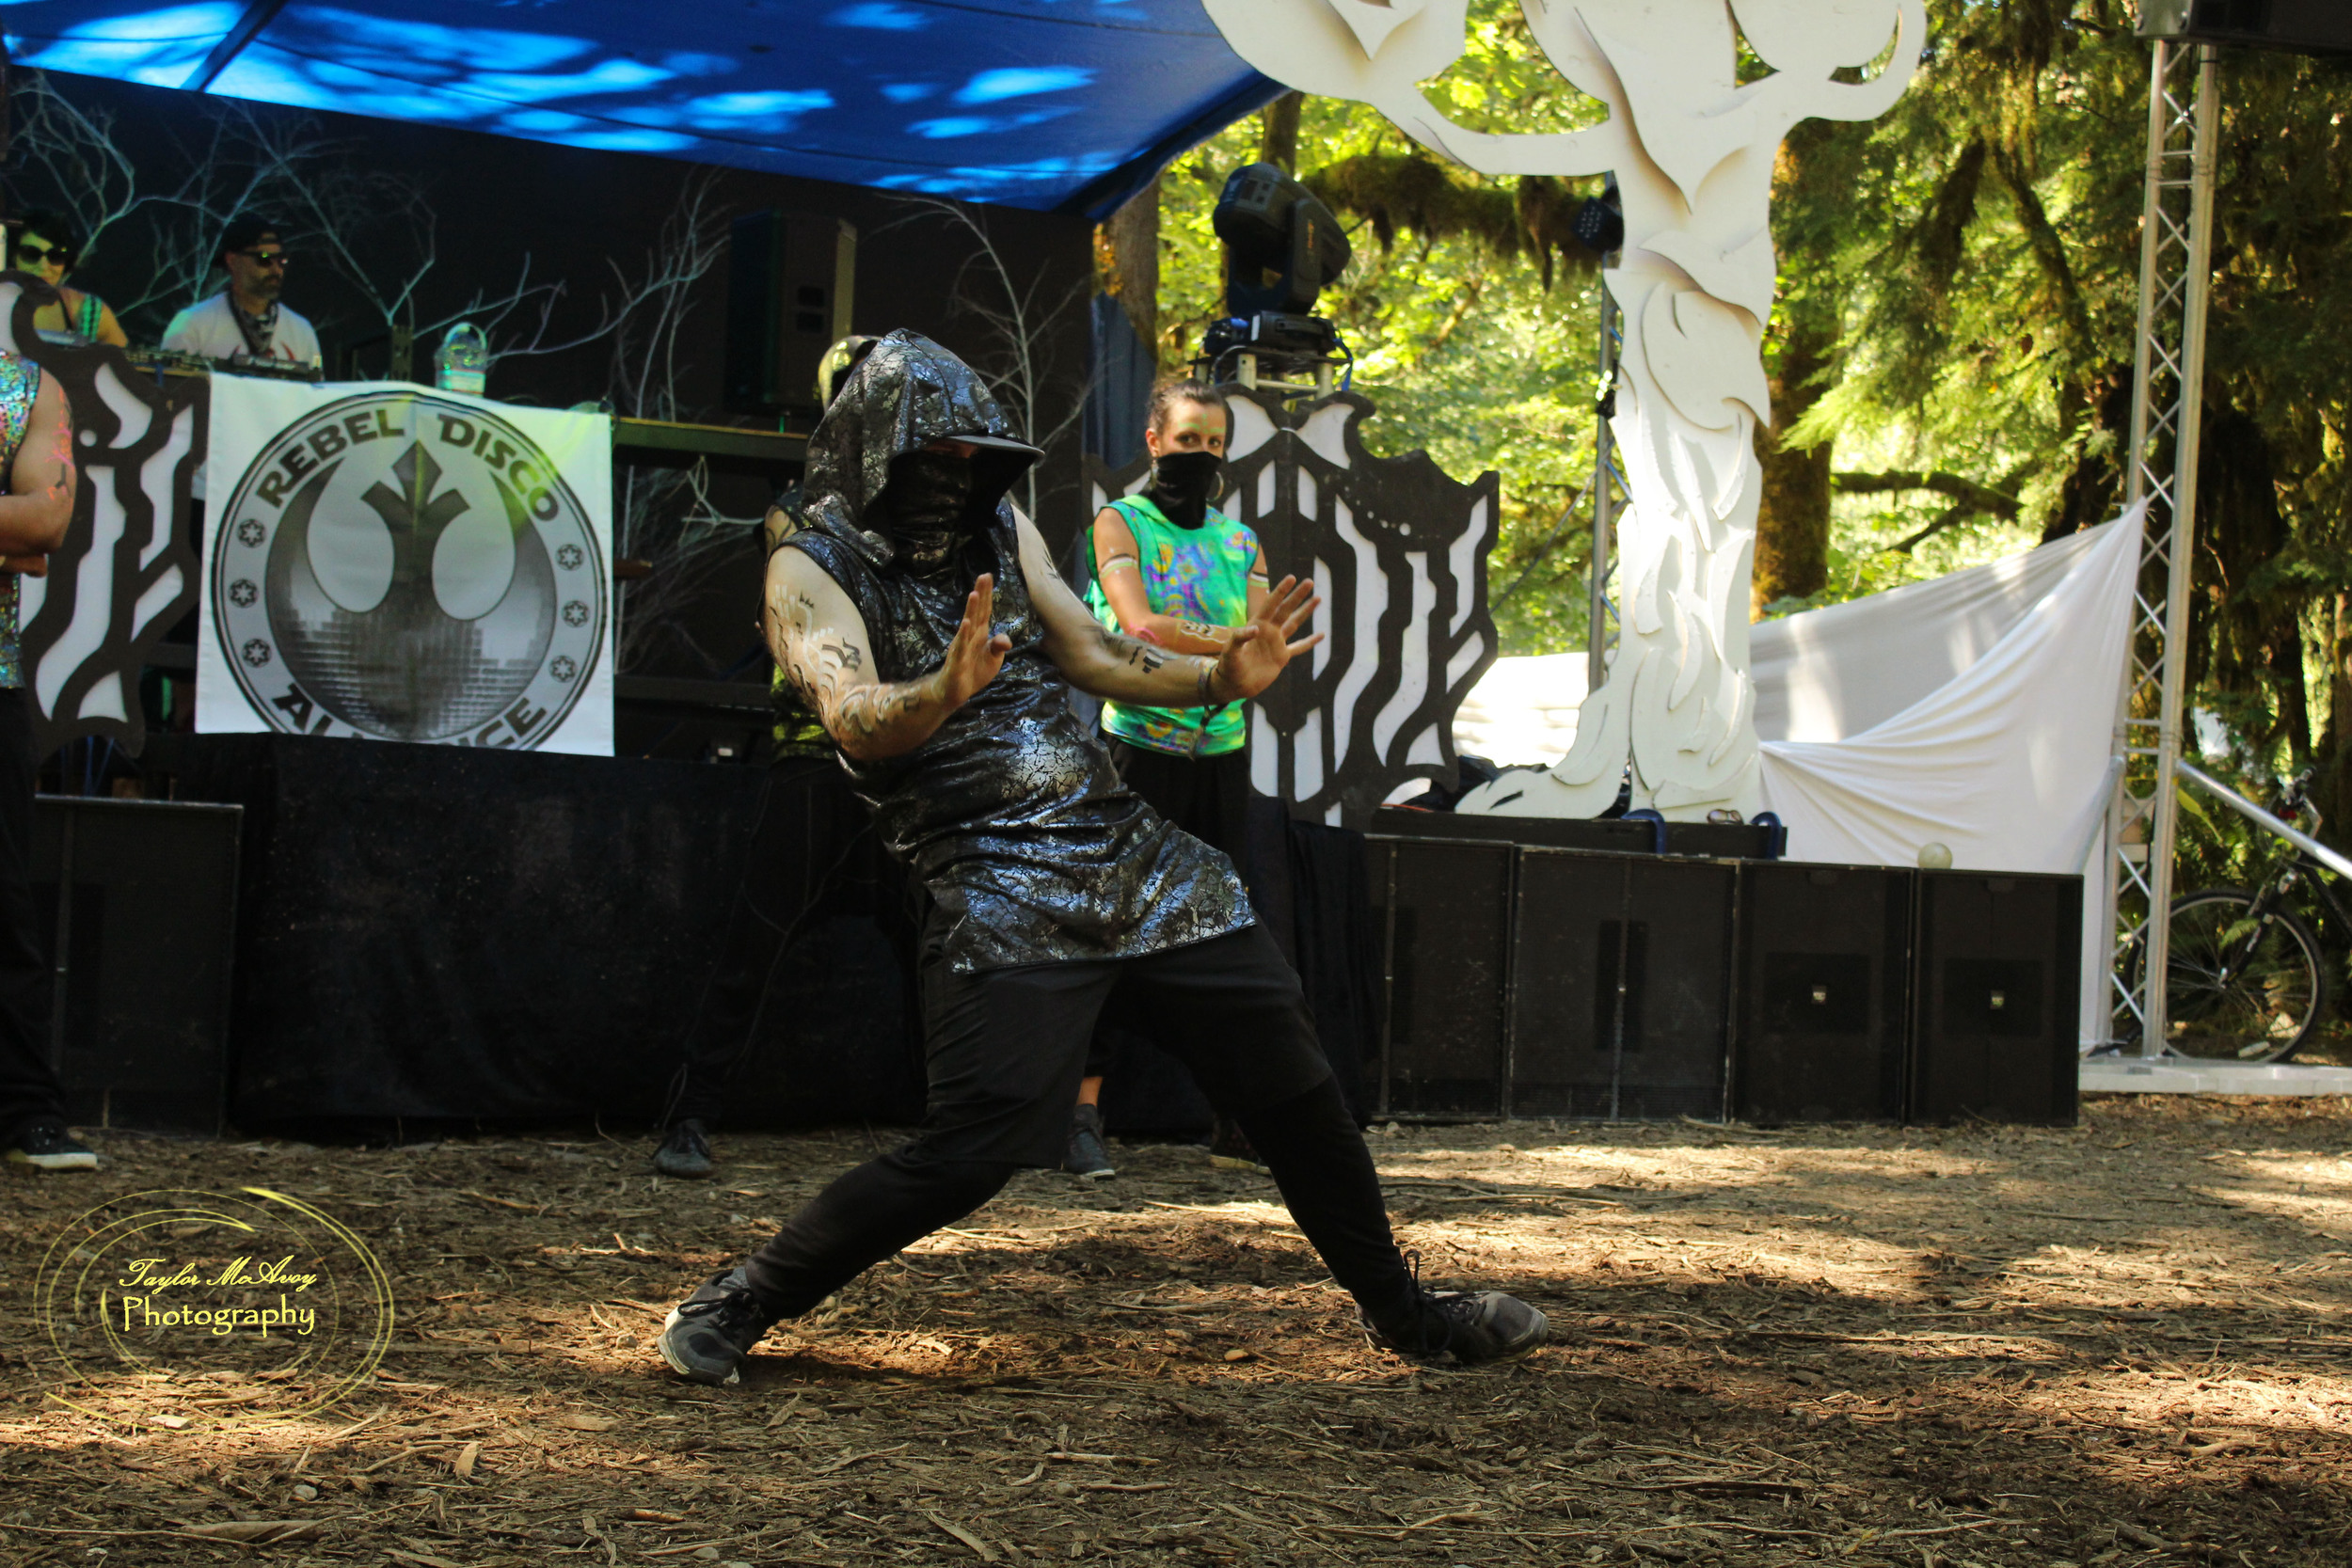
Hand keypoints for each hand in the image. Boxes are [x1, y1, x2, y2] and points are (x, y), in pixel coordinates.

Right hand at [939, 572, 1012, 707]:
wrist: (954, 692)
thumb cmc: (973, 671)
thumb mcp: (993, 659)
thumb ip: (999, 645)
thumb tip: (1005, 639)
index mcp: (979, 634)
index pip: (984, 610)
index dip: (987, 594)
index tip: (988, 576)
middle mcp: (970, 636)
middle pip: (976, 612)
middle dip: (980, 594)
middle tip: (983, 576)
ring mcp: (962, 647)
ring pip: (968, 625)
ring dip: (971, 610)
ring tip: (975, 594)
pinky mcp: (957, 661)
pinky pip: (961, 646)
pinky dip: (964, 634)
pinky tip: (966, 623)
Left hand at [1209, 575, 1321, 701]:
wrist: (1235, 685)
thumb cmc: (1229, 666)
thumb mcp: (1231, 651)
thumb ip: (1240, 638)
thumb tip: (1255, 629)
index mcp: (1257, 625)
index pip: (1271, 604)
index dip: (1281, 591)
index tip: (1292, 578)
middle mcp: (1269, 631)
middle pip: (1286, 609)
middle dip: (1297, 595)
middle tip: (1309, 581)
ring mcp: (1277, 643)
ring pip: (1295, 623)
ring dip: (1306, 611)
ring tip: (1318, 598)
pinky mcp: (1282, 657)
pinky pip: (1299, 647)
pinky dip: (1310, 642)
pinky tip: (1321, 635)